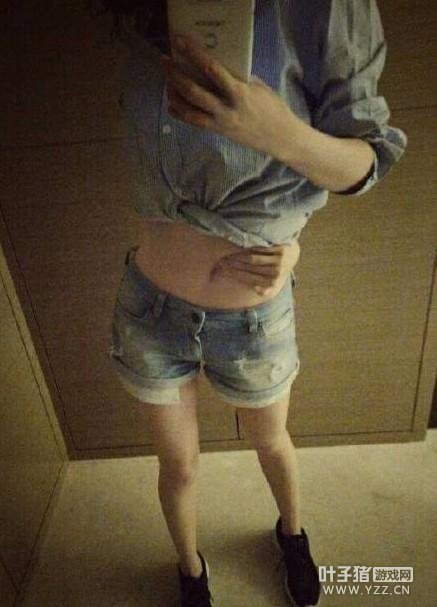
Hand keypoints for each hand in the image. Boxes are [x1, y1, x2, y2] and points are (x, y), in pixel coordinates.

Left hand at [160, 34, 297, 156]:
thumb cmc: (272, 108)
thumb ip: (238, 77)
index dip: (194, 54)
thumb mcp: (258, 87)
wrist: (279, 137)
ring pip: (189, 109)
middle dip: (175, 74)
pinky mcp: (218, 131)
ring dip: (174, 94)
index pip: (212, 69)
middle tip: (165, 60)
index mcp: (239, 93)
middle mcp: (226, 109)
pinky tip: (171, 105)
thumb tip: (219, 66)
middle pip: (193, 90)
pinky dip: (180, 113)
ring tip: (166, 81)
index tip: (181, 41)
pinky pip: (194, 122)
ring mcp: (220, 122)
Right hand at [211, 242, 299, 295]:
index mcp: (273, 282)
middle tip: (223, 261)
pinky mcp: (280, 249)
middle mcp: (276, 272)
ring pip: (254, 258)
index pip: (249, 278)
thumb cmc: (277, 269)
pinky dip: (250, 247)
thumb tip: (258, 291)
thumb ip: (265, 288)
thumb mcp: (273, 282)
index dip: (236, 274)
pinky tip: (241, 246)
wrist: (292, 255)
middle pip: (249, 268)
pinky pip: (261, 248)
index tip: (224, 270)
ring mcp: (279, 260)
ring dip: (240, 256)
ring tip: (230, 253)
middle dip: (235, 264)